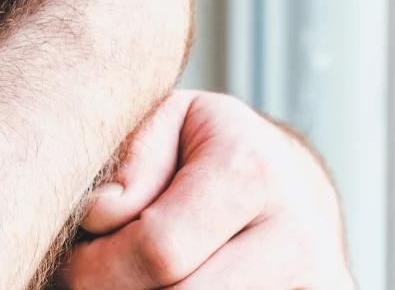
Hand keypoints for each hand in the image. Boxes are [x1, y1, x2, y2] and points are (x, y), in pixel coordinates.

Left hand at [60, 90, 353, 289]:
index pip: (158, 249)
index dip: (96, 264)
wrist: (293, 183)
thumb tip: (101, 214)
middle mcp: (297, 234)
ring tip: (131, 275)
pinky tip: (166, 284)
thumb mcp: (166, 122)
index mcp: (249, 170)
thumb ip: (129, 161)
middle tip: (92, 275)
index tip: (75, 256)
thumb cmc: (211, 149)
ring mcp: (318, 283)